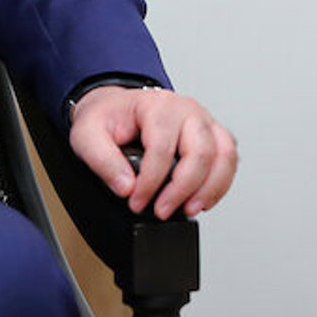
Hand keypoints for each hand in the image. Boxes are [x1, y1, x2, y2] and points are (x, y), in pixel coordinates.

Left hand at [68, 87, 236, 219]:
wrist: (117, 108)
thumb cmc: (108, 119)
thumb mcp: (87, 135)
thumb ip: (102, 161)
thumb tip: (126, 187)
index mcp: (157, 105)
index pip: (162, 148)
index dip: (150, 183)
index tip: (136, 202)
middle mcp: (186, 109)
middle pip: (200, 152)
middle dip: (182, 189)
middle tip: (162, 210)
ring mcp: (203, 121)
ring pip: (223, 155)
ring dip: (209, 188)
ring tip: (189, 210)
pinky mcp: (212, 135)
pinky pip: (229, 159)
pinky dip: (220, 183)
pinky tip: (203, 200)